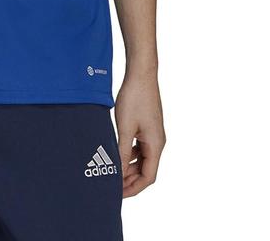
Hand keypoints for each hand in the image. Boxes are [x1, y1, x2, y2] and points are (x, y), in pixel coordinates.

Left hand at [114, 64, 165, 197]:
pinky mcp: (147, 127)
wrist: (141, 74)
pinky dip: (129, 155)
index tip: (118, 194)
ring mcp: (153, 134)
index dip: (134, 188)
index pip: (148, 177)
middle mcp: (158, 142)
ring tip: (111, 172)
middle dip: (130, 180)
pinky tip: (116, 154)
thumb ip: (121, 152)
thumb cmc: (134, 98)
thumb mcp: (125, 128)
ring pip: (142, 160)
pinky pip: (140, 148)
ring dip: (128, 168)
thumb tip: (117, 173)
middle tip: (111, 186)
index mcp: (156, 145)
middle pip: (146, 170)